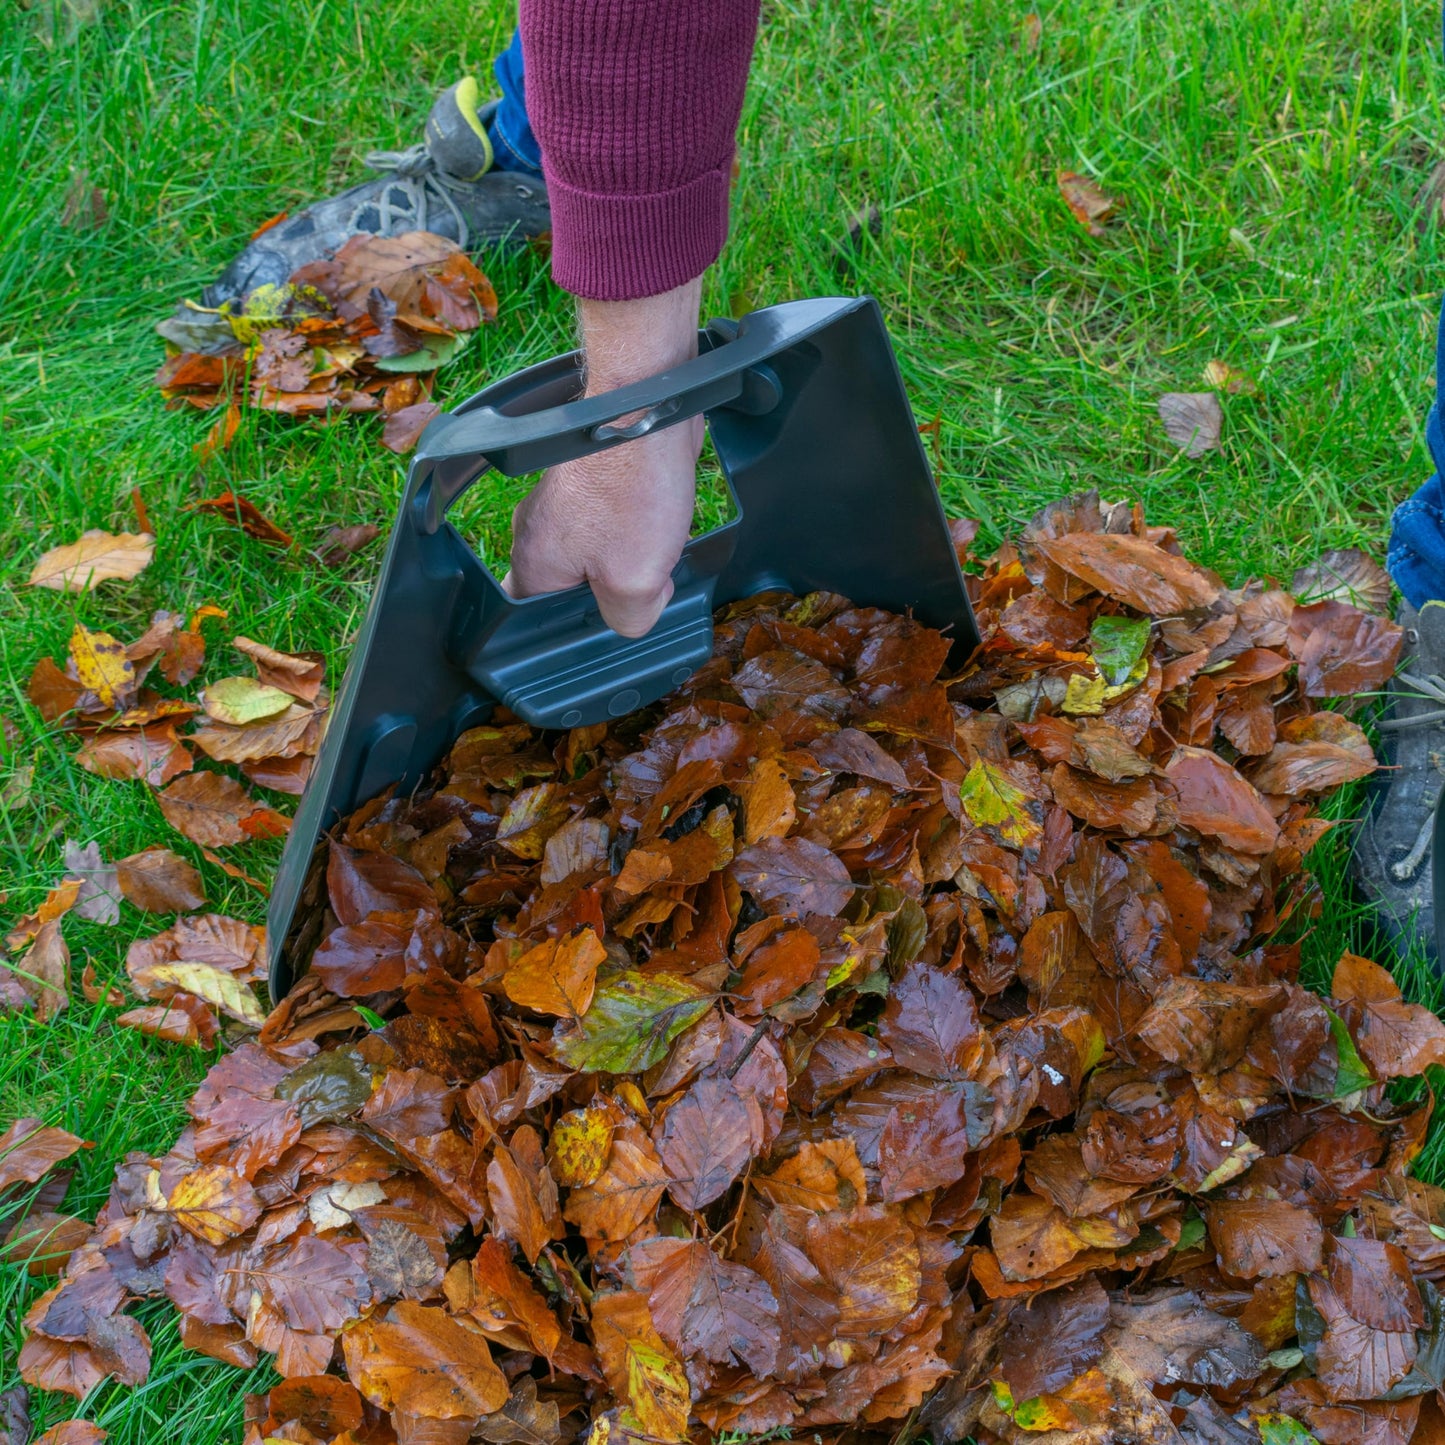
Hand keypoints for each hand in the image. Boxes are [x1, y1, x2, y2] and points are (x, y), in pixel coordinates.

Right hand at [504, 278, 703, 637]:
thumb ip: (629, 619)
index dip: (575, 634)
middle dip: (613, 594)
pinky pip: (612, 523)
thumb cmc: (632, 488)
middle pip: (572, 590)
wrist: (645, 401)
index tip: (610, 626)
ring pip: (597, 555)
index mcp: (532, 565)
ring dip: (631, 558)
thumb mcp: (636, 582)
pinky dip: (638, 528)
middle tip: (645, 587)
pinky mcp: (591, 481)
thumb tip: (634, 618)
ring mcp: (562, 504)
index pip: (535, 623)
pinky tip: (663, 520)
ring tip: (658, 547)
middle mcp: (536, 533)